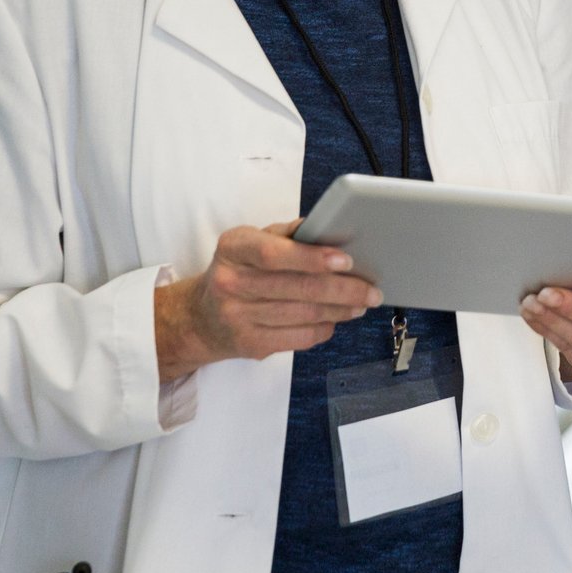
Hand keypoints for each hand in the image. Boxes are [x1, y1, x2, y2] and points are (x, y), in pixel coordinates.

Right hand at [155, 219, 380, 381]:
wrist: (200, 318)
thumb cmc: (239, 270)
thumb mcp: (252, 241)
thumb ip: (288, 234)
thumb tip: (329, 228)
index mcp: (234, 248)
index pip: (274, 253)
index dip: (312, 258)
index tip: (346, 260)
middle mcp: (230, 282)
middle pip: (298, 288)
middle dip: (343, 289)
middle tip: (371, 290)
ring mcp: (237, 317)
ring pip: (303, 315)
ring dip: (340, 310)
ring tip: (362, 304)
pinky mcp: (248, 344)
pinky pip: (298, 338)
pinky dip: (324, 328)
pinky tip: (335, 319)